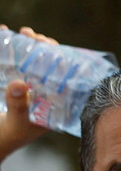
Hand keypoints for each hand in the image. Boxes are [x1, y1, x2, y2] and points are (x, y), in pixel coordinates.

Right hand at [0, 26, 61, 160]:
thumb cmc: (10, 137)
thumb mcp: (16, 122)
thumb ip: (19, 106)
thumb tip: (20, 84)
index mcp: (57, 103)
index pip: (65, 76)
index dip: (61, 59)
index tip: (52, 46)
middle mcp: (47, 93)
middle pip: (51, 65)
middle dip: (45, 48)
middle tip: (34, 37)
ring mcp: (32, 88)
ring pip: (34, 62)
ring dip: (30, 46)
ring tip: (24, 33)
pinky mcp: (16, 86)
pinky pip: (16, 65)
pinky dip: (13, 51)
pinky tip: (5, 34)